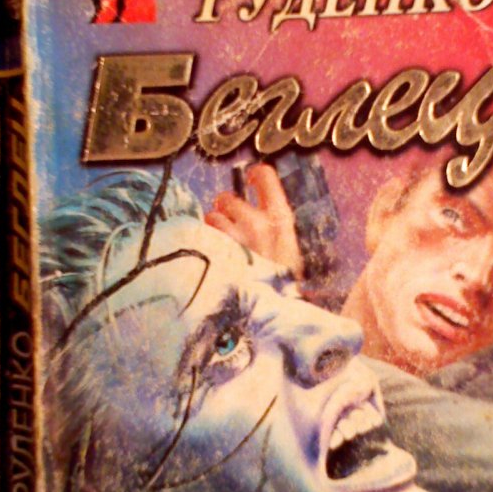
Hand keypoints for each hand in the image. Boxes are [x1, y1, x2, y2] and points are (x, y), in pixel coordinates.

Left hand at [205, 163, 303, 278]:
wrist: (275, 315)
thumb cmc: (284, 285)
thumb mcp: (290, 252)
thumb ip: (273, 229)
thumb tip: (255, 213)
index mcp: (281, 220)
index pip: (264, 176)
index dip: (254, 175)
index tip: (249, 181)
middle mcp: (256, 223)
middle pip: (228, 197)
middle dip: (225, 208)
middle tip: (232, 223)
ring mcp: (234, 239)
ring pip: (211, 216)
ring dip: (213, 227)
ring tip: (223, 244)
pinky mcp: (216, 254)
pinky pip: (202, 238)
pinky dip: (205, 245)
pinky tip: (215, 258)